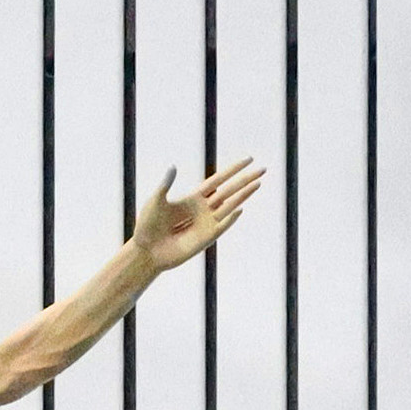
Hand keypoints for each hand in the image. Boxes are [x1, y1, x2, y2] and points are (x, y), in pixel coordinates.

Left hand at [132, 161, 268, 271]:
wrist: (147, 250)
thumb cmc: (148, 225)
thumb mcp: (155, 201)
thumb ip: (165, 184)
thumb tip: (172, 166)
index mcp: (194, 198)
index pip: (219, 180)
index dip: (233, 169)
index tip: (248, 159)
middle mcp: (204, 209)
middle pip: (230, 190)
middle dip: (246, 179)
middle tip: (263, 169)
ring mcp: (207, 223)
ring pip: (230, 205)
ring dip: (243, 195)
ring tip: (258, 183)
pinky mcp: (206, 238)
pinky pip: (221, 226)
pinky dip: (230, 218)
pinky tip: (239, 208)